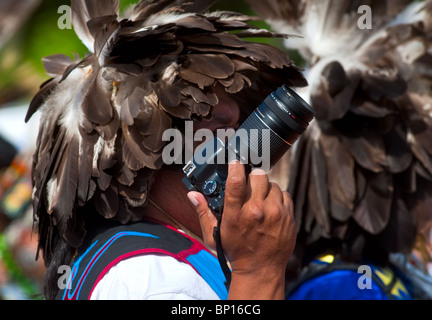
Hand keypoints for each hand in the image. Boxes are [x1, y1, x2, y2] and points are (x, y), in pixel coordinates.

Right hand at [187, 161, 295, 298]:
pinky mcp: (288, 217)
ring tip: (260, 199)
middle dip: (252, 177)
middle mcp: (257, 212)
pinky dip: (278, 197)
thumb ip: (204, 212)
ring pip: (272, 184)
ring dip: (266, 188)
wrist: (260, 270)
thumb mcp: (214, 235)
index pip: (236, 181)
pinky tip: (271, 206)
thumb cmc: (236, 252)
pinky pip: (285, 194)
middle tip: (249, 185)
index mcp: (236, 214)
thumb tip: (193, 195)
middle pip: (258, 176)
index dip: (235, 167)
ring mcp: (276, 214)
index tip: (235, 163)